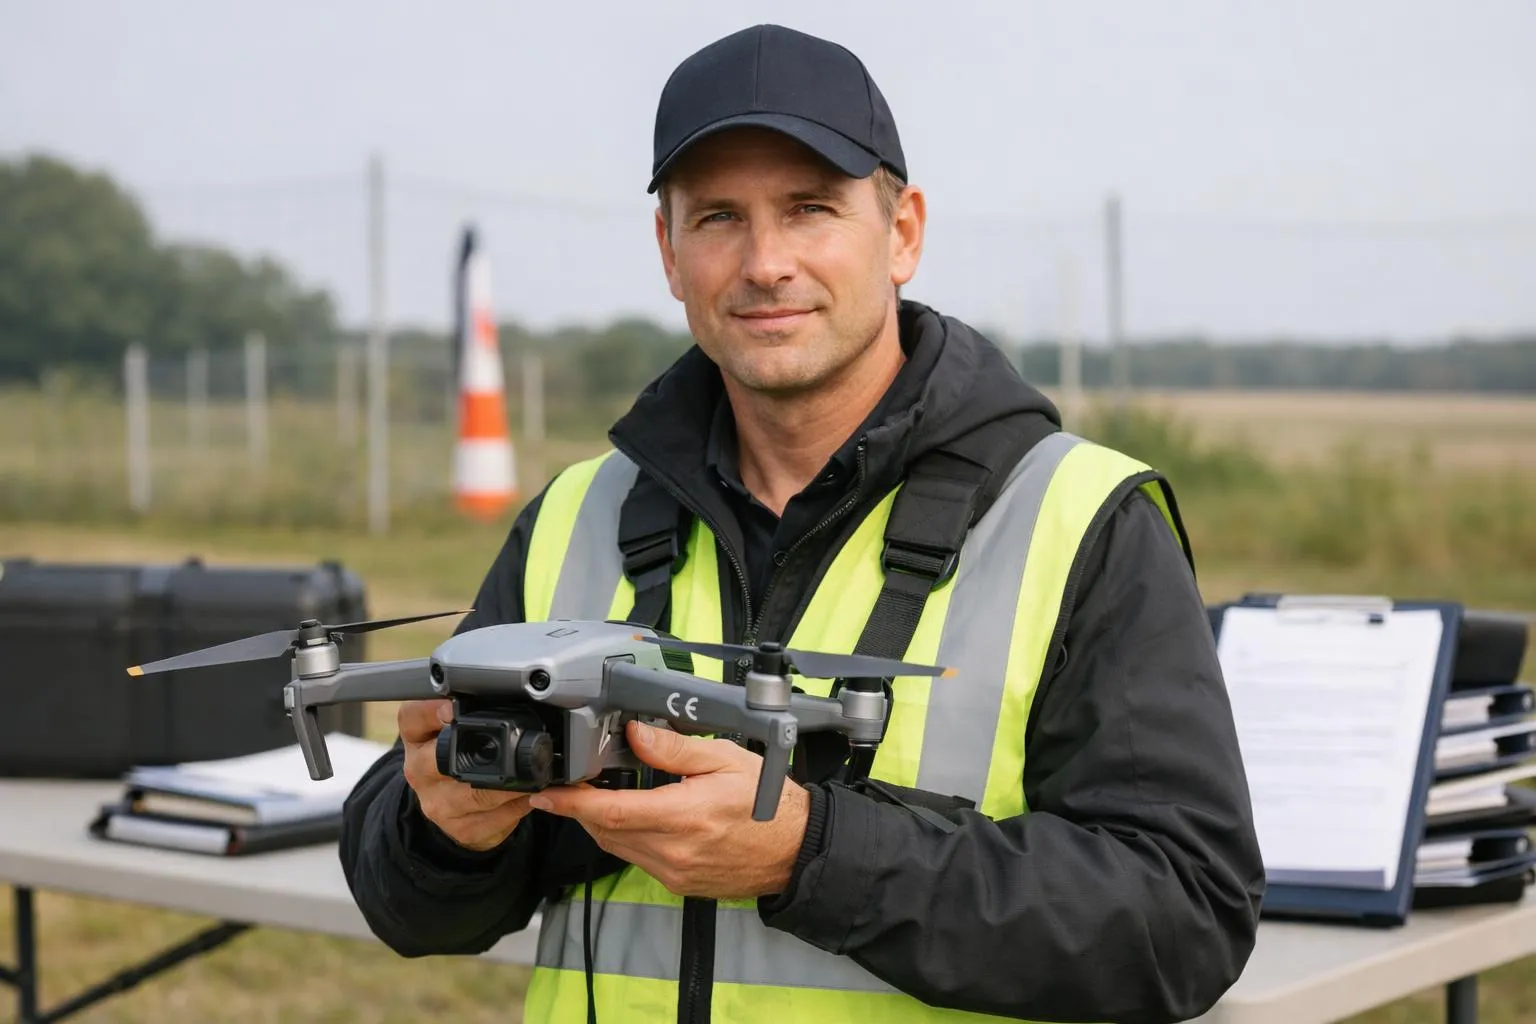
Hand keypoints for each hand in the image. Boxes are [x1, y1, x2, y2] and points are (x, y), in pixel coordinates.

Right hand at [398, 699, 534, 851]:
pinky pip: (495, 818)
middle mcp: (419, 771)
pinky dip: (518, 805)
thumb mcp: (455, 728)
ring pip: (476, 794)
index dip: (430, 710)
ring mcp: (437, 804)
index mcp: (416, 738)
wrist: (457, 808)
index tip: (451, 708)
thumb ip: (470, 707)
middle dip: (487, 754)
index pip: (412, 717)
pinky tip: (528, 795)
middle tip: (516, 746)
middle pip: (446, 759)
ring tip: (534, 773)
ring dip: (511, 784)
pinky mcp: (459, 828)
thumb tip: (503, 691)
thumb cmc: (462, 756)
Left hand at [528, 720, 809, 899]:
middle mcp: (674, 851)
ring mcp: (675, 872)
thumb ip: (675, 748)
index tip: (546, 794)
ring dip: (601, 824)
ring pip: (617, 848)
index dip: (571, 804)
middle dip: (582, 810)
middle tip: (570, 786)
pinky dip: (625, 838)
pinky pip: (637, 860)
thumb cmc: (769, 803)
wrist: (797, 850)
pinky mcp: (678, 884)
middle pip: (606, 832)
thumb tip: (636, 734)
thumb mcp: (726, 759)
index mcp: (684, 816)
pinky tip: (635, 818)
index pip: (611, 812)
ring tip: (598, 798)